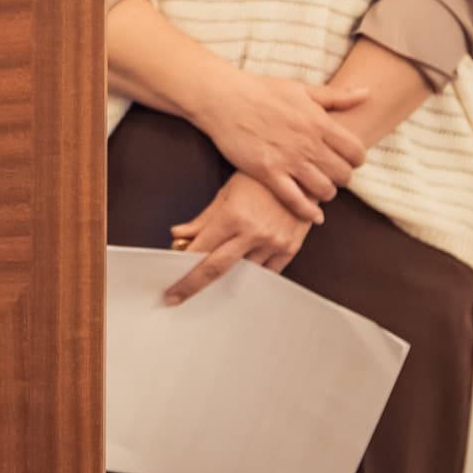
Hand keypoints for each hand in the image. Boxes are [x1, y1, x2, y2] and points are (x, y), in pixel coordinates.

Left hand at [163, 171, 312, 302]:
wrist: (302, 174)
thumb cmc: (260, 179)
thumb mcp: (226, 192)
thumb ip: (202, 219)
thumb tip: (178, 235)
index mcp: (233, 216)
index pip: (200, 250)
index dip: (182, 268)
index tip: (170, 281)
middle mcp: (253, 232)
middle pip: (216, 268)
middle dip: (192, 285)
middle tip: (175, 298)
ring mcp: (273, 242)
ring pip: (242, 273)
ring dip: (224, 278)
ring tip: (209, 281)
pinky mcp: (290, 249)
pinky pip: (267, 273)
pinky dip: (251, 276)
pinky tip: (239, 276)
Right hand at [191, 65, 370, 224]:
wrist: (223, 98)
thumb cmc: (261, 90)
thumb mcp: (301, 88)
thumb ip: (336, 96)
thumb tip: (368, 93)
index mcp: (319, 122)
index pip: (356, 152)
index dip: (356, 159)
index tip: (347, 160)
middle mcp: (308, 143)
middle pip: (343, 175)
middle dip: (341, 177)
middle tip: (331, 175)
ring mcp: (287, 160)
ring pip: (324, 190)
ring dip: (326, 193)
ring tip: (319, 188)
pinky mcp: (267, 172)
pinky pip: (295, 200)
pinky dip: (308, 212)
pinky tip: (313, 215)